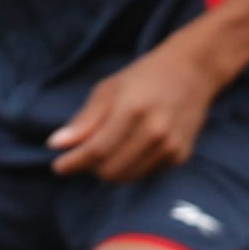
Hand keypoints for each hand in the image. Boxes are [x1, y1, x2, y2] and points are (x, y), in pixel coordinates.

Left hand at [51, 40, 224, 183]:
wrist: (192, 73)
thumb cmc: (143, 78)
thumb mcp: (107, 90)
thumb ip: (83, 120)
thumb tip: (55, 144)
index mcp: (133, 111)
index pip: (97, 150)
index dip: (73, 162)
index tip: (58, 166)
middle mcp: (156, 132)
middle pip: (111, 170)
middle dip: (89, 167)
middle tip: (82, 153)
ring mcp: (171, 146)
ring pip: (126, 176)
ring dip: (108, 169)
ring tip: (104, 149)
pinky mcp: (180, 155)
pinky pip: (144, 173)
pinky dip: (129, 166)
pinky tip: (128, 147)